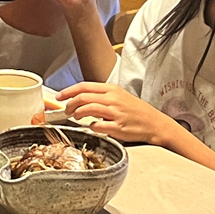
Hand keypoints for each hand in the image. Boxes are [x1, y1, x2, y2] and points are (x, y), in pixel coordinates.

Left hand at [57, 82, 178, 146]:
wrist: (154, 123)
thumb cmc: (136, 111)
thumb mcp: (120, 96)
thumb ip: (102, 96)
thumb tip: (81, 98)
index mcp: (112, 89)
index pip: (84, 86)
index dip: (68, 91)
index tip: (60, 96)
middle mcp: (112, 99)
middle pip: (83, 97)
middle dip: (69, 104)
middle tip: (66, 110)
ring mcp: (115, 113)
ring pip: (87, 109)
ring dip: (77, 114)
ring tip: (75, 117)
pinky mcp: (118, 127)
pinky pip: (98, 126)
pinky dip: (91, 127)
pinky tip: (92, 127)